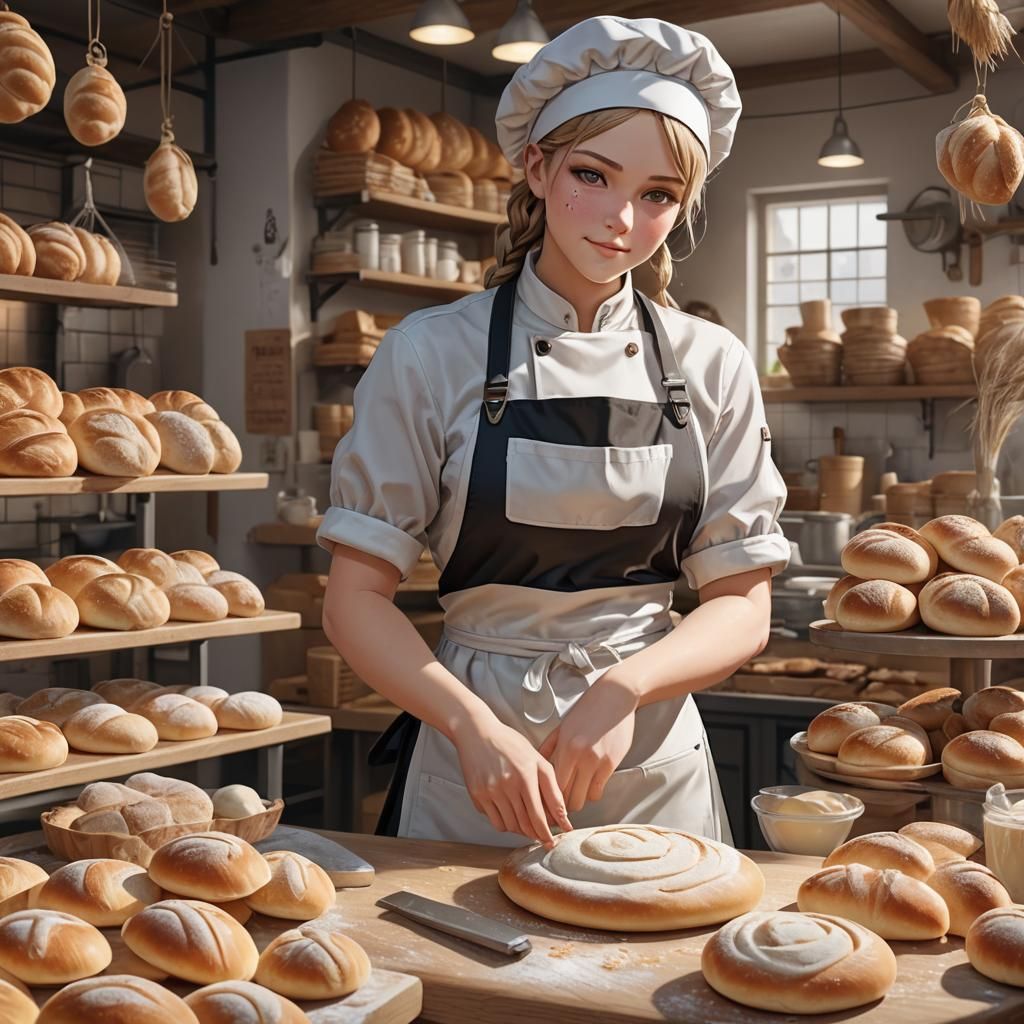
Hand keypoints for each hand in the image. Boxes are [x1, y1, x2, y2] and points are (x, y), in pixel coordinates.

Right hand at [451, 711, 571, 847]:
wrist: (478, 733)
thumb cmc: (510, 744)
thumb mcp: (537, 759)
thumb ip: (551, 786)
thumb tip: (561, 814)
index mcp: (526, 776)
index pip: (539, 815)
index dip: (547, 832)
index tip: (552, 841)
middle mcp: (508, 785)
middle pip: (525, 824)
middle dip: (536, 834)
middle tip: (542, 837)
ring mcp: (491, 792)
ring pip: (510, 826)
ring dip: (521, 830)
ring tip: (527, 825)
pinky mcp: (477, 795)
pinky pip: (494, 821)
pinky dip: (505, 824)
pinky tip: (510, 815)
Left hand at [538, 673, 638, 813]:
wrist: (615, 696)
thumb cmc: (586, 709)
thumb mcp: (563, 726)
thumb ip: (548, 748)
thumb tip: (536, 767)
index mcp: (566, 747)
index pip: (553, 786)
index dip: (548, 799)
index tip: (546, 804)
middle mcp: (581, 757)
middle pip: (568, 797)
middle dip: (562, 805)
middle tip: (558, 805)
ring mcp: (598, 761)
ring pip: (584, 798)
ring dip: (578, 798)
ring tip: (574, 794)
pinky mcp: (613, 763)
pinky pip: (599, 790)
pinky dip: (592, 791)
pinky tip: (588, 785)